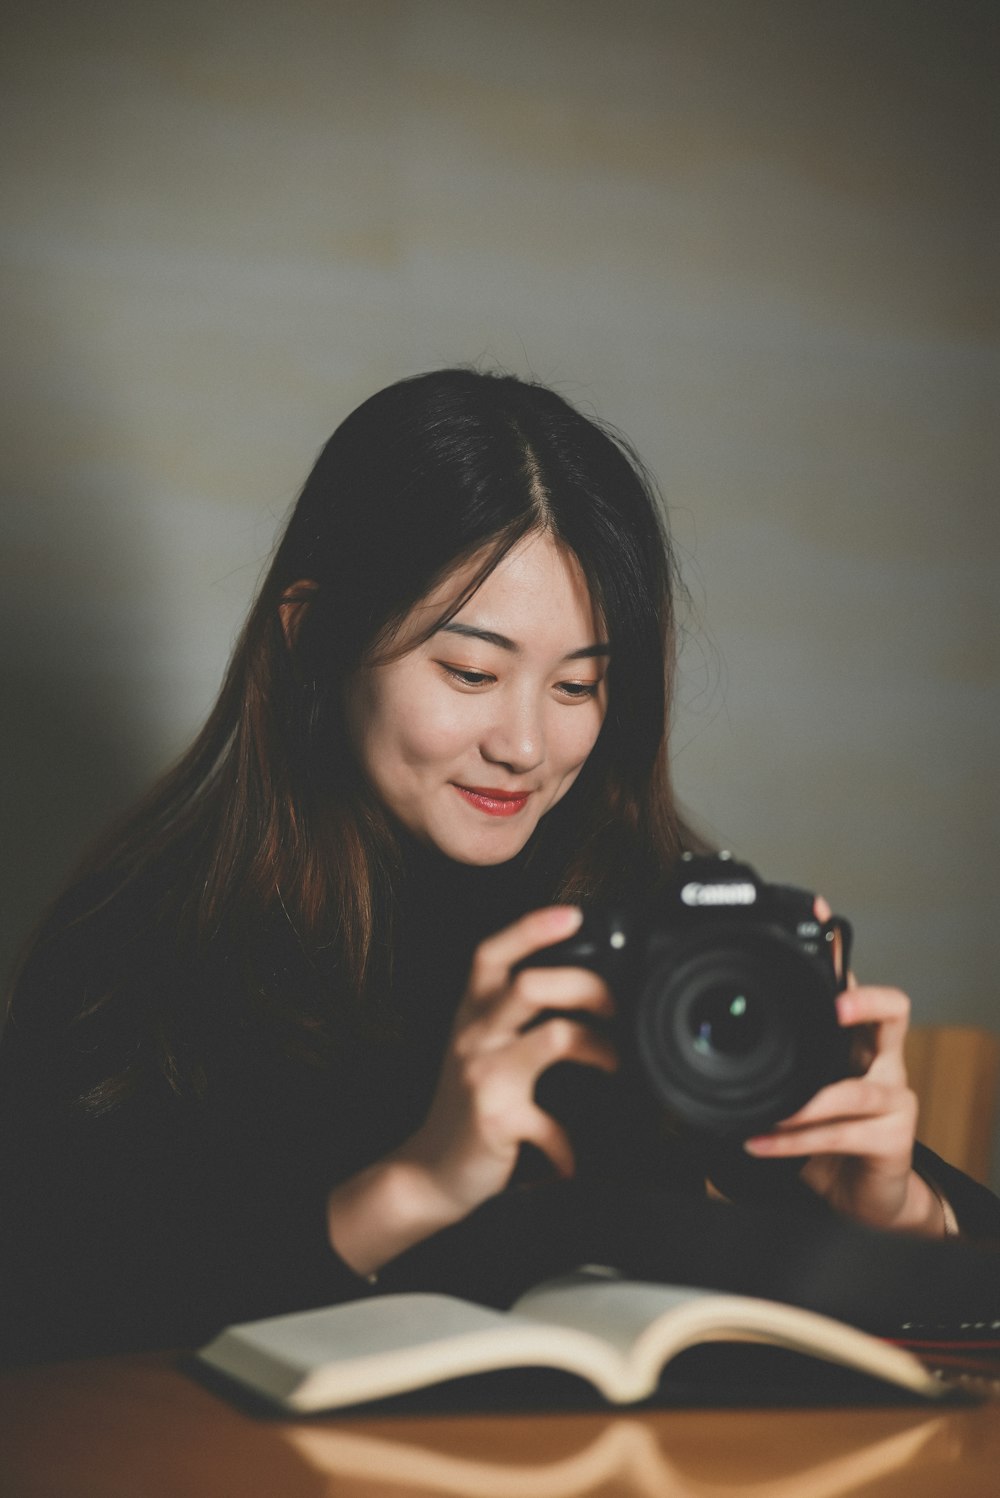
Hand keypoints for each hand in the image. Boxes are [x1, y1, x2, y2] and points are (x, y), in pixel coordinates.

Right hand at [392, 905, 617, 1216]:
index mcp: (472, 1013)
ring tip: (614, 1063)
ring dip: (599, 1048)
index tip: (572, 914)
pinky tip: (573, 1156)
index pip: (492, 953)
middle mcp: (474, 1036)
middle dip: (586, 986)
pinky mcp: (497, 1118)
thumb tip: (580, 985)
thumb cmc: (467, 1102)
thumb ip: (512, 1013)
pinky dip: (570, 1145)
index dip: (530, 928)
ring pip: (555, 1037)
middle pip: (532, 985)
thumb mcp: (479, 1045)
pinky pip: (552, 1123)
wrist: (431, 1170)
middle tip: (615, 1006)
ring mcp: (484, 1076)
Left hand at [742, 901, 942, 1235]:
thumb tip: (703, 1036)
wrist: (865, 1194)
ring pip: (856, 1090)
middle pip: (894, 1012)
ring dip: (807, 1102)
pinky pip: (841, 1134)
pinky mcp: (894, 1139)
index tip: (818, 919)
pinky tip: (763, 1143)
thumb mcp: (798, 1087)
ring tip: (772, 1111)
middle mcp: (883, 1060)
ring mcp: (894, 1099)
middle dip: (865, 1002)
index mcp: (857, 1039)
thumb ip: (772, 1060)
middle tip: (834, 1006)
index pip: (854, 984)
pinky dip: (795, 1140)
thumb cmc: (826, 1131)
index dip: (841, 952)